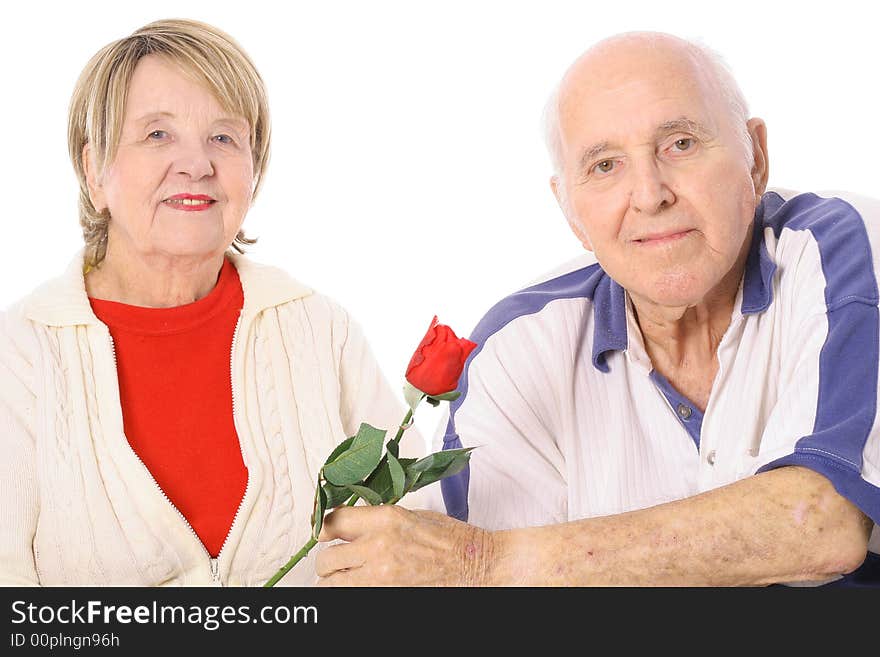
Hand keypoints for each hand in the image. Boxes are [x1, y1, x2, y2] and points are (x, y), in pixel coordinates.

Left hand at [315, 505, 492, 585]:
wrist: (476, 564)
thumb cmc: (452, 540)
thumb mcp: (411, 515)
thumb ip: (377, 520)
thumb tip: (349, 526)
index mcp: (385, 519)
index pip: (333, 522)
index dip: (324, 529)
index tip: (324, 535)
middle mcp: (379, 547)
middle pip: (326, 559)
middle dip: (329, 561)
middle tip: (336, 561)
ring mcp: (380, 578)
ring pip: (332, 584)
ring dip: (336, 580)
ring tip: (346, 578)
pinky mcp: (385, 596)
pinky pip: (351, 596)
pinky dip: (351, 592)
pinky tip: (362, 586)